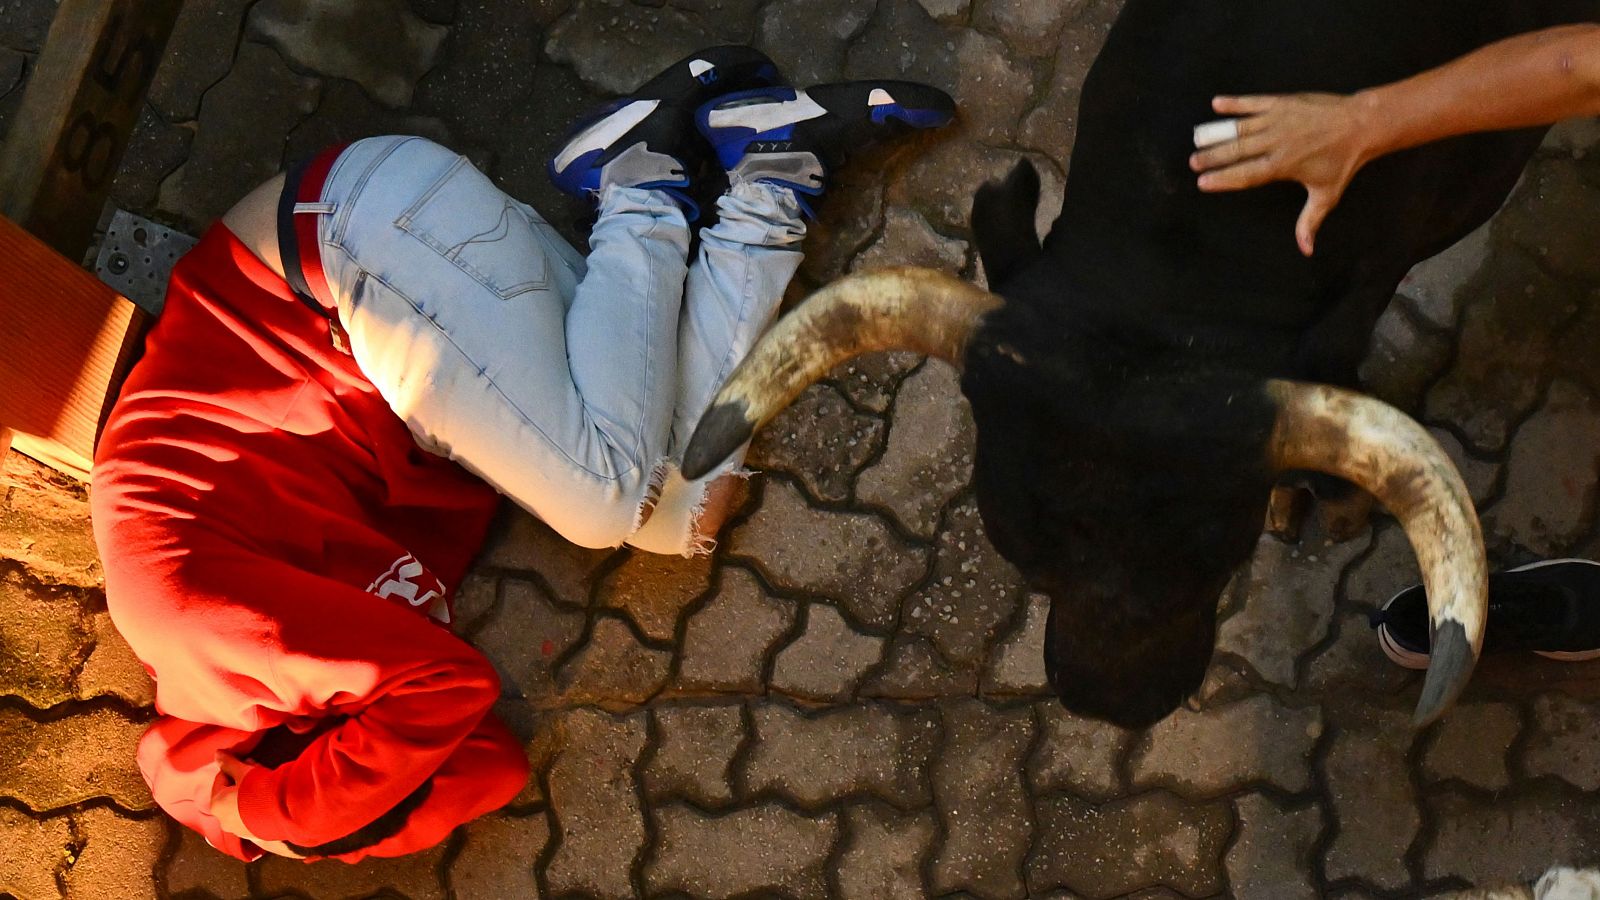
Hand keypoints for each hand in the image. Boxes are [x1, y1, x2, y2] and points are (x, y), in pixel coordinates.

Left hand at [210, 752, 304, 858]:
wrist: (282, 811)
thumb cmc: (259, 789)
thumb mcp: (244, 771)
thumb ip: (229, 763)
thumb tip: (217, 753)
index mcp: (216, 804)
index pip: (220, 779)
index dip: (234, 768)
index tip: (247, 763)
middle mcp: (223, 820)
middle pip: (229, 794)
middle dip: (241, 782)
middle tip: (256, 771)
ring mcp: (238, 830)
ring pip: (239, 807)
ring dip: (247, 796)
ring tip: (263, 786)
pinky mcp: (252, 835)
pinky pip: (250, 819)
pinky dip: (254, 809)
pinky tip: (266, 802)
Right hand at [1189, 93, 1372, 255]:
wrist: (1361, 124)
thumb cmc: (1343, 161)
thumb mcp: (1326, 195)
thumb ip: (1310, 222)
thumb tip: (1306, 250)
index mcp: (1282, 166)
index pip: (1245, 174)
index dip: (1223, 179)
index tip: (1203, 183)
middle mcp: (1276, 142)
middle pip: (1236, 151)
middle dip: (1212, 157)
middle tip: (1194, 162)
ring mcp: (1277, 120)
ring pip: (1240, 128)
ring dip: (1217, 134)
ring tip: (1198, 140)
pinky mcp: (1283, 103)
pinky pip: (1253, 102)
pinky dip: (1235, 102)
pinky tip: (1217, 103)